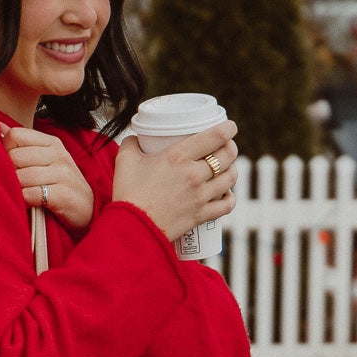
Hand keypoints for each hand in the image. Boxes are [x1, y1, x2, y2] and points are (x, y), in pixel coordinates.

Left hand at [1, 124, 95, 230]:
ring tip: (20, 196)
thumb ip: (22, 143)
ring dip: (15, 189)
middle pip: (15, 156)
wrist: (88, 211)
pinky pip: (31, 194)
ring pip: (21, 176)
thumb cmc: (60, 186)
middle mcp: (58, 154)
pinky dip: (24, 201)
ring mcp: (63, 174)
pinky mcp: (64, 195)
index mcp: (51, 142)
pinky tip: (27, 204)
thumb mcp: (45, 160)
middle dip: (8, 173)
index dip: (4, 151)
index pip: (15, 135)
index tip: (9, 166)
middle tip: (14, 184)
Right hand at [111, 121, 237, 243]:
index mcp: (178, 156)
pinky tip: (226, 194)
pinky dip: (230, 198)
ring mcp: (200, 196)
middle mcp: (194, 174)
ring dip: (232, 170)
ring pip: (230, 178)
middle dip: (231, 148)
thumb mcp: (125, 160)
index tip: (230, 127)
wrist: (131, 229)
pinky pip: (227, 205)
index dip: (228, 129)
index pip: (215, 136)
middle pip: (227, 156)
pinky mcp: (201, 215)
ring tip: (227, 169)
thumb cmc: (127, 193)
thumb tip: (136, 139)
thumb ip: (132, 144)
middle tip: (227, 147)